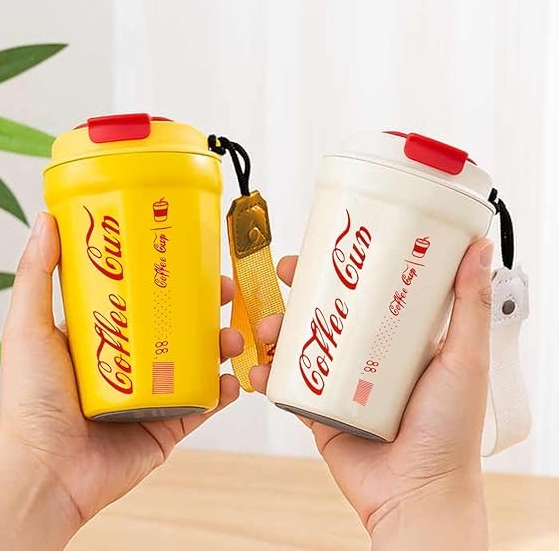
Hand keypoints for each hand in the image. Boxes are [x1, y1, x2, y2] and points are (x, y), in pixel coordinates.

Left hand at [0, 213, 242, 549]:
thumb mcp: (32, 328)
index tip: (196, 260)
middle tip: (227, 292)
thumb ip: (39, 276)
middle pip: (182, 327)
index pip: (149, 299)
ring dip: (224, 345)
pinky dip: (225, 391)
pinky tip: (232, 380)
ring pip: (201, 362)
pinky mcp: (170, 424)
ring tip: (232, 338)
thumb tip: (48, 221)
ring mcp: (155, 394)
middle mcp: (135, 363)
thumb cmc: (33, 402)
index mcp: (110, 338)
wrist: (48, 473)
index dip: (175, 279)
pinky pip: (206, 404)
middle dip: (210, 309)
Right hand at [251, 239, 493, 549]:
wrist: (417, 493)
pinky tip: (260, 368)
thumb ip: (469, 306)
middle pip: (327, 311)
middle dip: (302, 290)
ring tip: (268, 326)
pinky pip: (288, 386)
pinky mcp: (319, 411)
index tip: (328, 244)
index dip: (346, 266)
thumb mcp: (464, 358)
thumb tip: (479, 248)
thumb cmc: (450, 431)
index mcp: (399, 340)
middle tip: (287, 272)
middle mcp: (367, 357)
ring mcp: (340, 384)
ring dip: (277, 328)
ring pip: (301, 344)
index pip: (368, 291)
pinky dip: (269, 375)